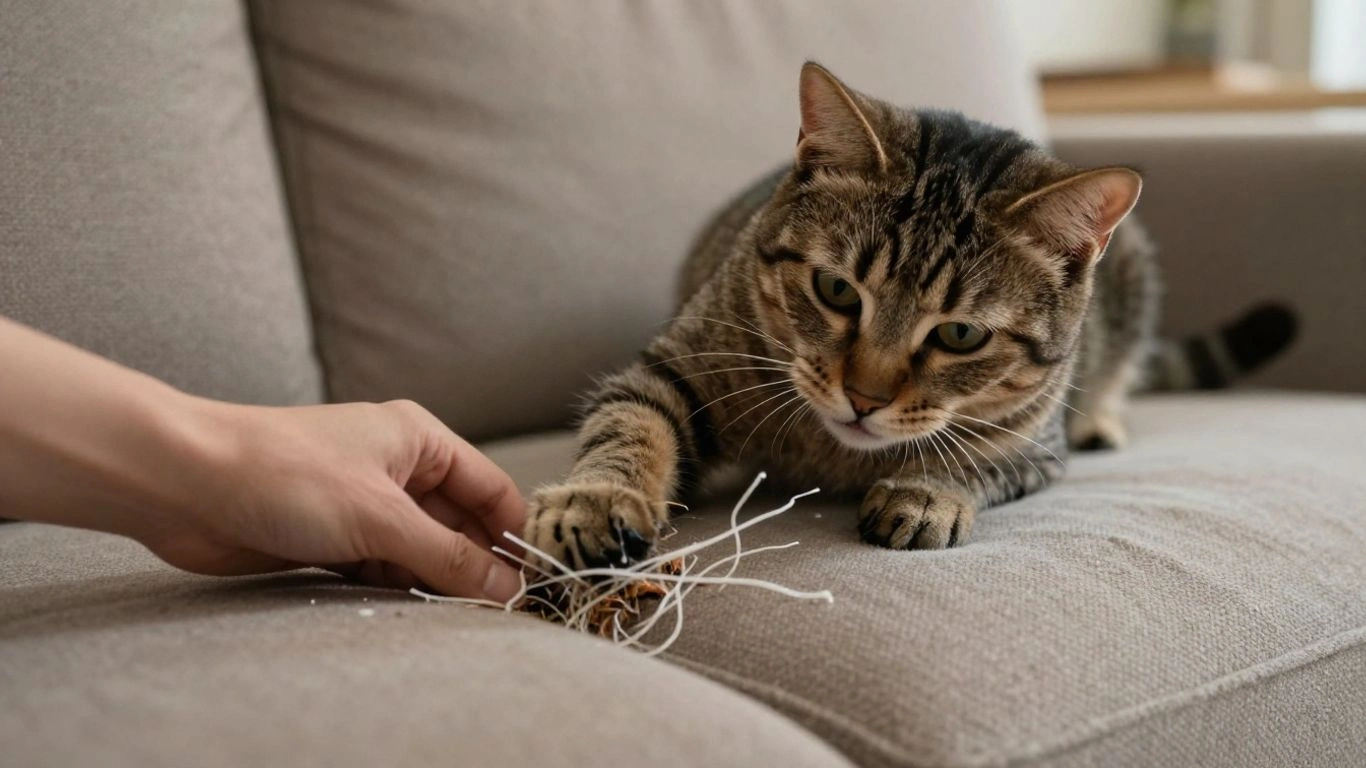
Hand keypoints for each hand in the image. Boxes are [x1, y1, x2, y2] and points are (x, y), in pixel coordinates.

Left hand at [137, 399, 525, 600]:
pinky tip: (400, 603)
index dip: (512, 534)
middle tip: (492, 610)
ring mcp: (363, 503)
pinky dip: (394, 585)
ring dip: (431, 579)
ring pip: (420, 549)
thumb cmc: (283, 473)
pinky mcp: (331, 535)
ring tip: (445, 611)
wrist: (184, 483)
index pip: (490, 489)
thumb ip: (447, 557)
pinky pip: (382, 566)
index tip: (529, 582)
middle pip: (458, 523)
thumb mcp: (381, 518)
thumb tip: (505, 588)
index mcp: (419, 439)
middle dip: (473, 564)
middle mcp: (397, 467)